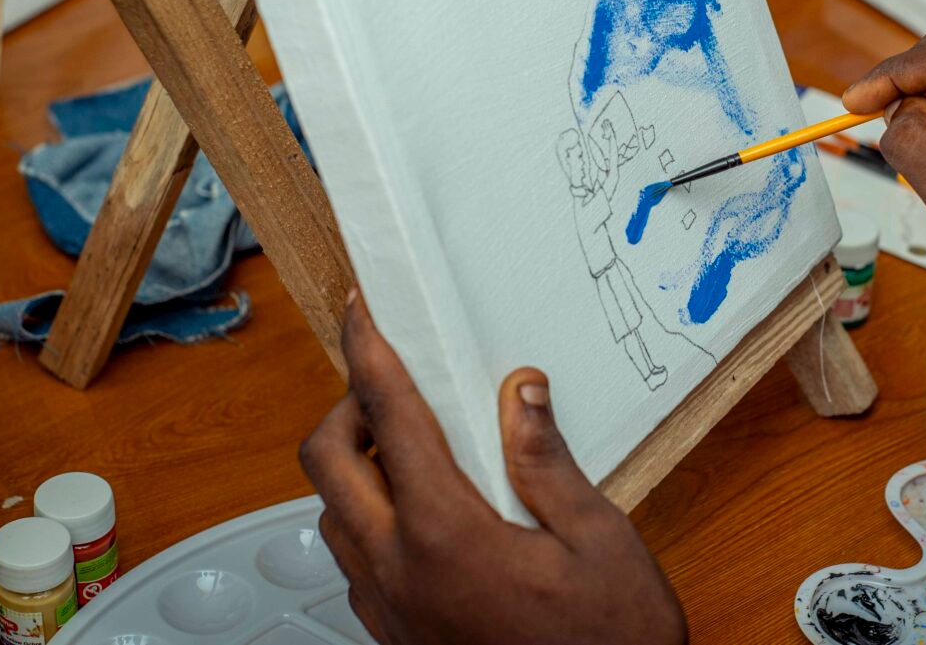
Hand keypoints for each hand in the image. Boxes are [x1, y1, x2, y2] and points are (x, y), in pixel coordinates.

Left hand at [301, 296, 686, 644]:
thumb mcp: (599, 541)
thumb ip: (548, 462)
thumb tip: (518, 393)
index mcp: (446, 534)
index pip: (388, 417)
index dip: (369, 352)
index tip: (363, 312)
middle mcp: (400, 571)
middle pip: (326, 461)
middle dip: (347, 406)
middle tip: (392, 386)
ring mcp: (389, 611)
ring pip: (330, 514)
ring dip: (353, 468)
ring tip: (411, 449)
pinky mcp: (394, 638)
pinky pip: (353, 562)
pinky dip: (366, 518)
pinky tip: (420, 514)